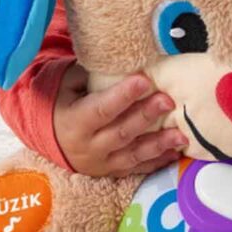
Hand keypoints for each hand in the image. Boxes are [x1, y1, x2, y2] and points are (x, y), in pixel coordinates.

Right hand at [53, 63, 187, 177]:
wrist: (50, 137)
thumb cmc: (63, 102)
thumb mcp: (68, 84)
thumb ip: (93, 75)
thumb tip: (125, 60)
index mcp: (74, 122)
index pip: (101, 109)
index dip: (123, 95)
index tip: (145, 80)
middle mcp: (88, 147)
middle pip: (121, 132)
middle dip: (146, 116)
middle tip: (168, 101)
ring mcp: (101, 162)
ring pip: (133, 154)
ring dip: (159, 144)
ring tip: (181, 135)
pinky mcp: (112, 171)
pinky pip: (137, 168)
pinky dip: (157, 162)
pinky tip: (175, 153)